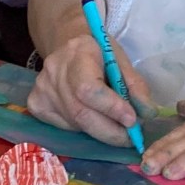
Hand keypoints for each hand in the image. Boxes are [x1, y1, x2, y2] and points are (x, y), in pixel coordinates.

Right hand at [28, 31, 153, 146]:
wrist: (66, 45)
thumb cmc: (98, 52)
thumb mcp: (120, 60)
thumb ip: (134, 86)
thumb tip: (147, 114)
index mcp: (77, 53)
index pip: (89, 89)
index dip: (111, 108)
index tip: (132, 121)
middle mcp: (54, 72)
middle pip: (81, 114)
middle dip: (109, 131)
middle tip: (130, 139)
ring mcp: (41, 91)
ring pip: (74, 124)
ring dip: (99, 131)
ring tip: (114, 127)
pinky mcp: (36, 105)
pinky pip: (64, 126)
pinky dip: (83, 128)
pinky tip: (90, 117)